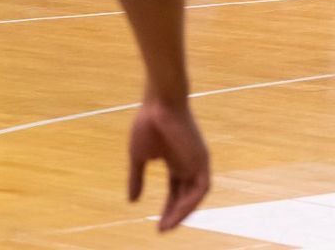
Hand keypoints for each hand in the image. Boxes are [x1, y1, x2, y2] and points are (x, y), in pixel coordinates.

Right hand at [128, 99, 209, 231]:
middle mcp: (189, 163)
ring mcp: (197, 161)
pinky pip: (201, 188)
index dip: (167, 208)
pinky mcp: (202, 159)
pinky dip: (190, 202)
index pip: (175, 191)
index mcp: (176, 161)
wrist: (158, 104)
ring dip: (182, 213)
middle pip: (185, 196)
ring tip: (167, 226)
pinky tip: (176, 213)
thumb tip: (132, 201)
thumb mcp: (139, 158)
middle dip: (175, 214)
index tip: (156, 225)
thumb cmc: (148, 124)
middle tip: (162, 230)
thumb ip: (137, 178)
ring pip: (195, 196)